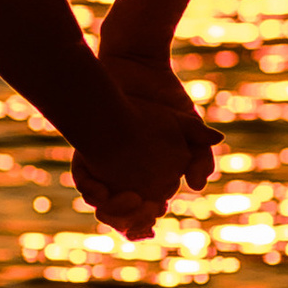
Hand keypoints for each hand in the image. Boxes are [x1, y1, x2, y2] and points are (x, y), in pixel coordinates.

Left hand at [72, 57, 213, 236]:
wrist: (135, 66)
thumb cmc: (165, 97)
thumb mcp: (188, 127)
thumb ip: (200, 155)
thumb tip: (197, 186)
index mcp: (153, 175)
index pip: (150, 209)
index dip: (149, 219)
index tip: (155, 214)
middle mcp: (128, 176)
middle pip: (124, 213)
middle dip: (129, 221)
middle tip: (138, 221)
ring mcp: (106, 166)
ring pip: (105, 203)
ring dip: (113, 212)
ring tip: (124, 205)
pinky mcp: (88, 153)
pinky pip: (87, 182)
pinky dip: (94, 190)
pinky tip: (102, 192)